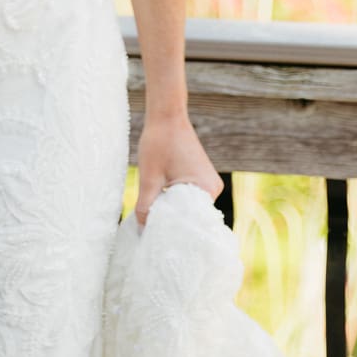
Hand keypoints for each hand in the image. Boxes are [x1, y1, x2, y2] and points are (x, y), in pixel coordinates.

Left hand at [134, 110, 219, 224]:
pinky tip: (160, 206)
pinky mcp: (200, 178)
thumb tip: (142, 229)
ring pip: (187, 206)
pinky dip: (174, 201)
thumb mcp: (149, 177)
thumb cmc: (158, 142)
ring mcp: (208, 183)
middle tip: (152, 234)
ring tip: (154, 222)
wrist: (166, 115)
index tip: (157, 241)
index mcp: (206, 189)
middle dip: (171, 222)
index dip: (173, 231)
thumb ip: (146, 205)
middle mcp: (213, 188)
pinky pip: (188, 197)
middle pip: (190, 215)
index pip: (191, 222)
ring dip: (171, 211)